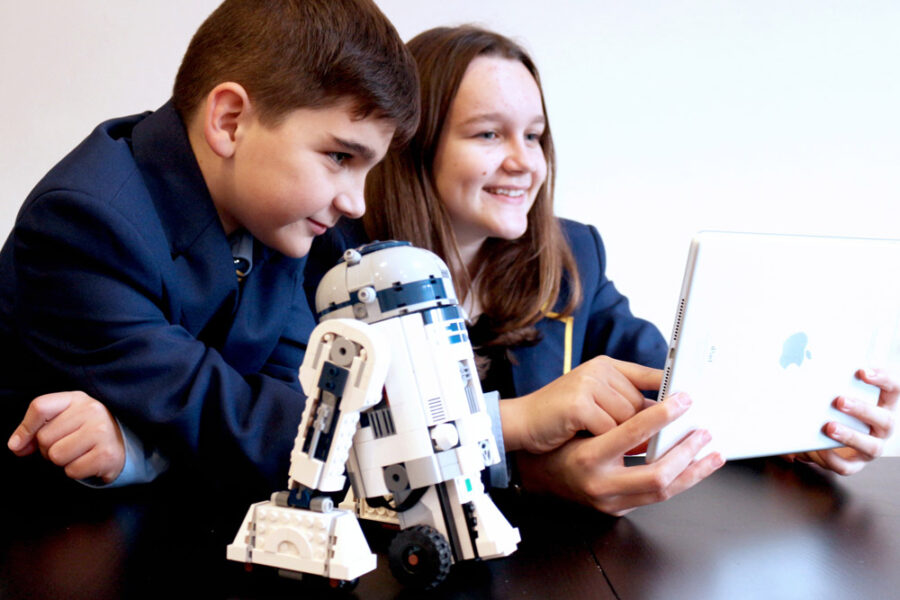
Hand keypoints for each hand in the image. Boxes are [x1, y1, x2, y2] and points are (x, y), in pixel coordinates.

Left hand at [7, 391, 125, 483]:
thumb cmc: (86, 429)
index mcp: (77, 399)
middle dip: (49, 448)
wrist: (122, 442)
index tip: (20, 444)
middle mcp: (92, 411)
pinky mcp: (107, 454)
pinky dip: (76, 471)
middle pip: (44, 438)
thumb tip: (16, 446)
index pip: (40, 407)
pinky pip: (72, 471)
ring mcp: (102, 432)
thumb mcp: (63, 418)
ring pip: (56, 456)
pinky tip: (88, 461)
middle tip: (67, 445)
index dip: (25, 429)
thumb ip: (35, 428)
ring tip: (78, 453)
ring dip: (62, 461)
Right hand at [500, 356, 661, 452]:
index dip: (670, 391)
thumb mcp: (592, 399)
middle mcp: (597, 371)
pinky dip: (605, 444)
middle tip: (670, 441)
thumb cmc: (558, 418)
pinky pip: (610, 431)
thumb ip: (621, 399)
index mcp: (603, 366)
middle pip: (642, 404)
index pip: (647, 375)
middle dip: (650, 429)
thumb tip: (661, 412)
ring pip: (629, 420)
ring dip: (625, 440)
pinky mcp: (577, 405)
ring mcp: (587, 386)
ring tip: (608, 442)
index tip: (693, 402)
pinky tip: (590, 441)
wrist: (520, 422)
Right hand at [516, 392, 724, 515]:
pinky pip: (655, 496)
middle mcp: (599, 484)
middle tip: (704, 433)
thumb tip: (658, 403)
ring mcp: (609, 502)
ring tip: (712, 455)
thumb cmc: (556, 442)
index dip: (663, 414)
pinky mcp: (616, 510)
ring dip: (692, 472)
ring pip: (662, 491)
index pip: (634, 432)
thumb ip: (616, 416)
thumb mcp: (581, 423)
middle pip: (658, 474)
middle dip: (688, 453)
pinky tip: (691, 468)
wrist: (534, 474)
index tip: (683, 401)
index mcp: (588, 456)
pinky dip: (678, 480)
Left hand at [789, 368, 897, 475]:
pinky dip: (833, 458)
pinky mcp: (853, 464)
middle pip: (885, 420)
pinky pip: (847, 467)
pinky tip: (819, 449)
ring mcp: (870, 447)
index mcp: (882, 403)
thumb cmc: (829, 406)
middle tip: (840, 401)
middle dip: (862, 410)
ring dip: (850, 436)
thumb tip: (807, 371)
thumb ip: (830, 383)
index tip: (862, 371)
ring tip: (829, 427)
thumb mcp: (832, 392)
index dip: (883, 379)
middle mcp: (881, 427)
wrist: (818, 436)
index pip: (894, 388)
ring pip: (872, 446)